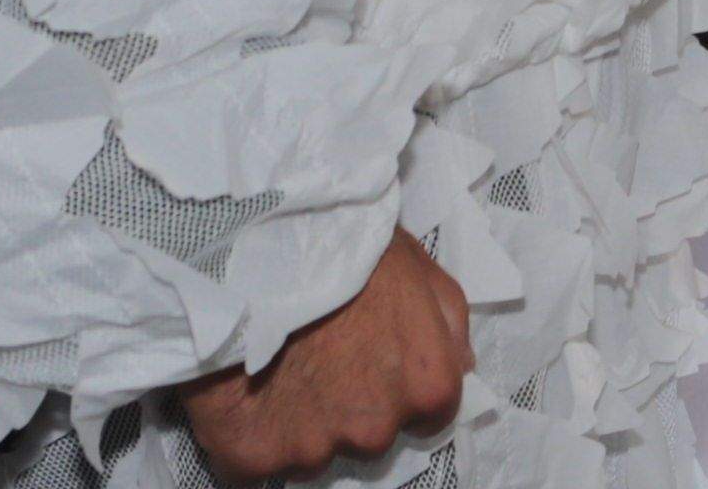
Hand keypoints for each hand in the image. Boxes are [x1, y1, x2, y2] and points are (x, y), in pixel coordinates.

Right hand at [176, 228, 471, 483]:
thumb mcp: (421, 268)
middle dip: (354, 406)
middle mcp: (375, 431)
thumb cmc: (345, 245)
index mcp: (426, 388)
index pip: (431, 417)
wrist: (255, 244)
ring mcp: (313, 449)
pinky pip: (257, 463)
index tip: (375, 358)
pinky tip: (246, 392)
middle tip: (324, 354)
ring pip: (314, 452)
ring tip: (282, 365)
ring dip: (303, 422)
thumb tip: (461, 367)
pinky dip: (254, 435)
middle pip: (372, 437)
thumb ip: (451, 326)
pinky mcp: (254, 456)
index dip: (404, 387)